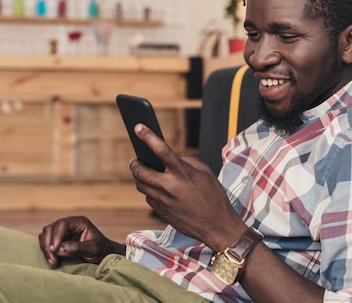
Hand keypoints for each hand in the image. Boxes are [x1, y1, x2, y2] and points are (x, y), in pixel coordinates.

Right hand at [38, 216, 124, 267]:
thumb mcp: (93, 249)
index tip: (54, 250)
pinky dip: (47, 252)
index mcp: (79, 222)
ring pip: (46, 235)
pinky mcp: (59, 241)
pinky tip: (53, 261)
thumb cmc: (101, 250)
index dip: (56, 236)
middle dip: (49, 245)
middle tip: (53, 261)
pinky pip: (46, 243)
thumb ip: (77, 247)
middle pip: (50, 229)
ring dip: (46, 249)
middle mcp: (69, 225)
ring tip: (53, 263)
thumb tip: (59, 249)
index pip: (62, 224)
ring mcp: (63, 232)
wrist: (103, 256)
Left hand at [130, 123, 247, 251]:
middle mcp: (169, 186)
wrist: (216, 226)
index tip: (138, 127)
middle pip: (140, 171)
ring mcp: (163, 201)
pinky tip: (158, 190)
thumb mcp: (206, 173)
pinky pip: (148, 198)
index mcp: (182, 173)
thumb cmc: (214, 197)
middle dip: (135, 163)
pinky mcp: (161, 212)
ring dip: (140, 177)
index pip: (161, 150)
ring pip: (140, 185)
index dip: (148, 136)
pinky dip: (150, 192)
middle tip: (135, 159)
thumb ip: (187, 161)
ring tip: (144, 172)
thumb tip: (173, 158)